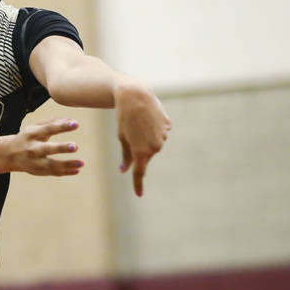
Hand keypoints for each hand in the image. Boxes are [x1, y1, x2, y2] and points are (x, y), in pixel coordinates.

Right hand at [6, 118, 83, 175]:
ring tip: (81, 163)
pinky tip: (77, 170)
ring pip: (51, 164)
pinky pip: (53, 172)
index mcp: (31, 134)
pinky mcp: (38, 171)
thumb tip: (70, 120)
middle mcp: (32, 148)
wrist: (9, 155)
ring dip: (67, 164)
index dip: (62, 126)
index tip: (76, 123)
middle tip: (75, 146)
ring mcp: (34, 162)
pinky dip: (65, 172)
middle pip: (47, 148)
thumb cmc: (27, 137)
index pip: (48, 129)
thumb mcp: (35, 128)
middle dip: (61, 148)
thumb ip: (52, 123)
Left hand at [115, 81, 170, 195]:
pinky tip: (146, 118)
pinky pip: (159, 132)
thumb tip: (125, 170)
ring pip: (153, 143)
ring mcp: (163, 136)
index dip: (138, 184)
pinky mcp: (167, 126)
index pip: (140, 173)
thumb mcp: (122, 137)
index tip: (138, 194)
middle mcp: (155, 146)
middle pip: (145, 155)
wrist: (135, 95)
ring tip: (137, 122)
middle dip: (138, 149)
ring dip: (146, 137)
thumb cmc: (124, 117)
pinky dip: (153, 128)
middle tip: (129, 133)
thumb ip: (126, 155)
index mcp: (141, 152)